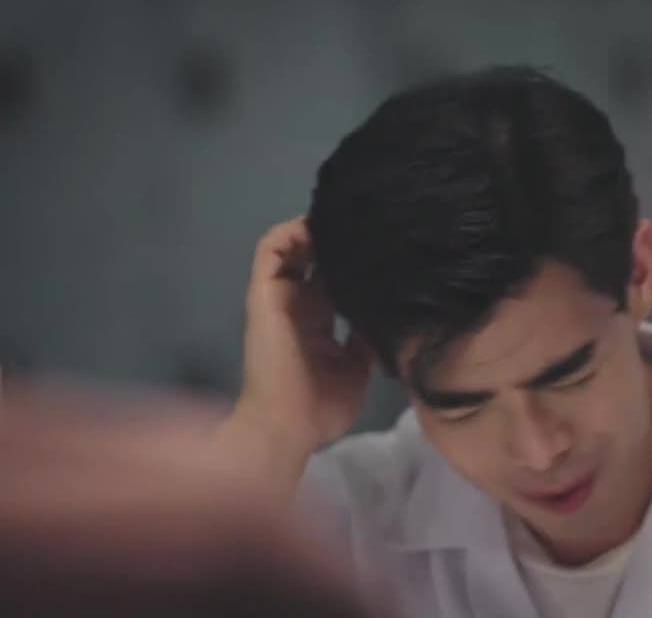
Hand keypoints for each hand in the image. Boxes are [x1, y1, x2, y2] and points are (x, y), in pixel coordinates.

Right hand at [237, 217, 373, 450]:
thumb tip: (388, 310)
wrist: (286, 428)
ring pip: (292, 243)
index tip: (386, 247)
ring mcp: (279, 296)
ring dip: (317, 229)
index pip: (337, 276)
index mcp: (319, 321)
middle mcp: (298, 303)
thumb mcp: (358, 369)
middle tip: (371, 226)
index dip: (357, 260)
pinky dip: (292, 231)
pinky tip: (321, 229)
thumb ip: (368, 337)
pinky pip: (269, 248)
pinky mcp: (264, 292)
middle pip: (316, 255)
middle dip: (342, 238)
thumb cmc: (319, 408)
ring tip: (346, 223)